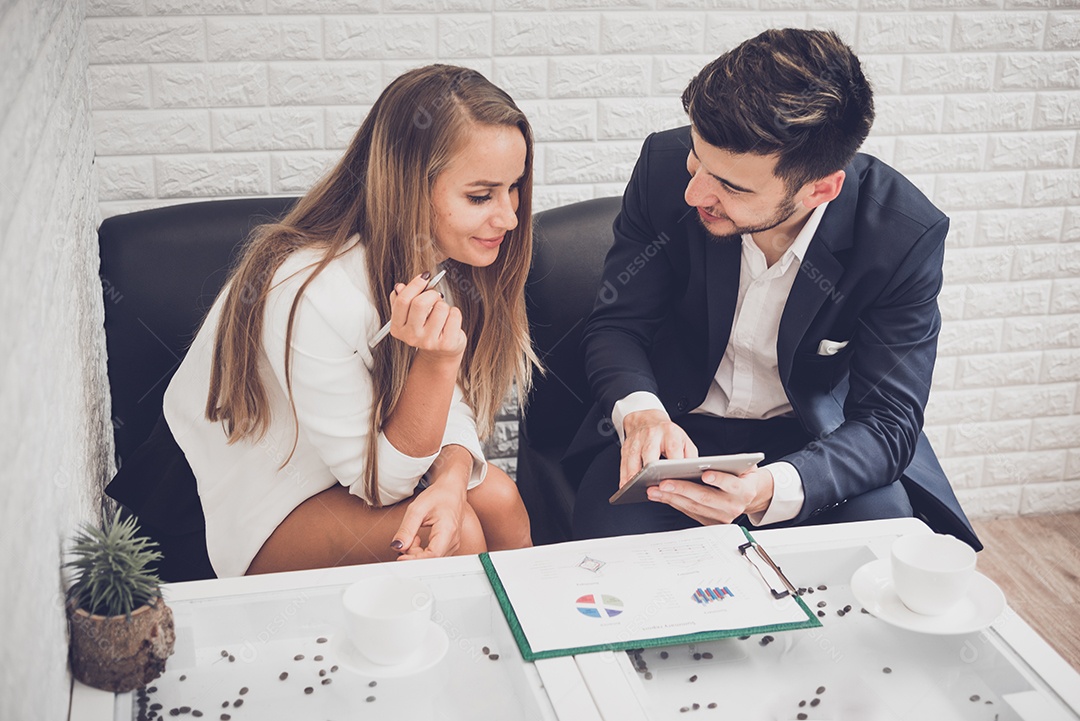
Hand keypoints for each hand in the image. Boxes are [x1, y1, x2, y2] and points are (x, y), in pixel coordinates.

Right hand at [389, 272, 465, 357]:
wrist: (441, 352)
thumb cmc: (426, 328)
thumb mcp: (410, 315)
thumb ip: (403, 299)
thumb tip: (400, 287)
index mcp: (397, 328)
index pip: (403, 300)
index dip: (415, 284)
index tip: (424, 277)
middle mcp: (411, 336)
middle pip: (420, 303)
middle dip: (431, 294)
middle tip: (435, 296)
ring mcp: (429, 342)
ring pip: (441, 307)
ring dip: (444, 305)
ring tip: (441, 314)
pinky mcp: (446, 343)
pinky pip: (454, 315)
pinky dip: (454, 313)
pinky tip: (449, 321)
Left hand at [390, 481, 467, 559]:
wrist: (451, 490)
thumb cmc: (439, 496)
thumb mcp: (417, 509)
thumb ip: (406, 529)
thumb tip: (397, 546)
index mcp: (448, 530)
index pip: (432, 555)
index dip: (415, 559)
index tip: (401, 557)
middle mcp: (453, 540)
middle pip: (431, 559)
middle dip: (413, 554)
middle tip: (406, 539)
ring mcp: (453, 544)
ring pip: (431, 559)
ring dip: (417, 552)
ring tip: (413, 536)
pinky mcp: (449, 545)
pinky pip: (433, 555)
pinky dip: (422, 551)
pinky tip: (418, 540)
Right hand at [619, 410, 697, 485]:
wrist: (647, 418)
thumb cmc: (667, 433)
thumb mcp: (684, 440)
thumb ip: (690, 457)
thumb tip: (692, 475)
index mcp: (669, 432)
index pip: (673, 448)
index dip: (672, 463)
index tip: (673, 477)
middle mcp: (652, 435)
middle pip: (650, 452)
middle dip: (649, 469)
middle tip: (651, 484)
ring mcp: (637, 440)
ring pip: (633, 458)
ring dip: (633, 475)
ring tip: (633, 488)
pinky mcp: (626, 446)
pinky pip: (623, 463)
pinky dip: (623, 476)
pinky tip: (625, 486)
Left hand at [645, 466, 773, 524]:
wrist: (750, 494)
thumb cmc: (742, 476)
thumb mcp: (742, 466)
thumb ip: (730, 464)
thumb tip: (705, 462)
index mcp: (744, 491)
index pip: (732, 485)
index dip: (719, 479)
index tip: (706, 474)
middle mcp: (733, 506)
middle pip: (706, 498)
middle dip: (683, 489)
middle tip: (665, 482)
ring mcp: (721, 517)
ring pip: (694, 507)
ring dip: (672, 497)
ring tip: (656, 488)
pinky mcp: (711, 523)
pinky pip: (689, 512)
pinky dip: (673, 502)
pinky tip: (661, 494)